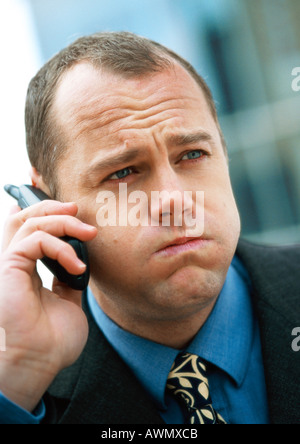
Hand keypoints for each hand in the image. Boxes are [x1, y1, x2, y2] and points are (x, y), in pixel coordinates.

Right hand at [0, 201, 96, 411]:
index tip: (69, 212)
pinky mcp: (9, 268)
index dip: (42, 214)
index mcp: (26, 271)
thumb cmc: (52, 340)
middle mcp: (15, 265)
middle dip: (51, 208)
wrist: (41, 363)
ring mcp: (10, 266)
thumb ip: (68, 279)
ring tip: (88, 233)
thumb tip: (78, 263)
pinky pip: (35, 240)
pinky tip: (76, 266)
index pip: (26, 233)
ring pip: (30, 223)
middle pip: (23, 219)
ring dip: (63, 222)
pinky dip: (61, 247)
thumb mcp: (68, 301)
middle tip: (76, 210)